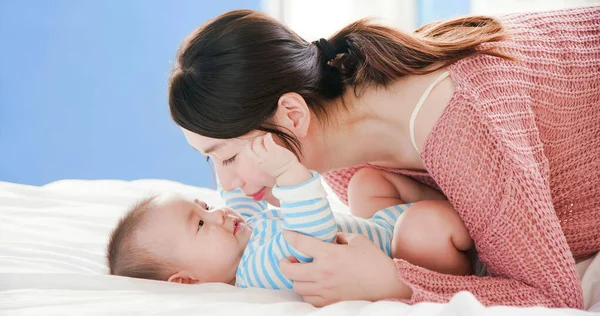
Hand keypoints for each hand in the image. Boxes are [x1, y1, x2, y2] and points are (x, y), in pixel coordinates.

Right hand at [243, 133, 299, 178]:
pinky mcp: (275, 150)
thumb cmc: (278, 168)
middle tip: (261, 140)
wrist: (289, 173)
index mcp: (257, 163)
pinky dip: (267, 135)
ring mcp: (267, 155)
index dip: (249, 145)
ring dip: (260, 137)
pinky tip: (270, 135)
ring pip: (257, 143)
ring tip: (266, 138)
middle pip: (250, 146)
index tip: (255, 143)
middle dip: (254, 141)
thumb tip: (258, 146)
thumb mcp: (264, 165)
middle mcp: (261, 160)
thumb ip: (259, 158)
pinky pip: (267, 140)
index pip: (246, 151)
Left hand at [279, 231, 411, 306]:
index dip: (290, 236)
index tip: (286, 234)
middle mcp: (322, 273)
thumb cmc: (375, 261)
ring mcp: (324, 290)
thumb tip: (332, 238)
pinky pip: (308, 299)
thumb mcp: (359, 240)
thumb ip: (341, 236)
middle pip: (289, 270)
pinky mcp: (329, 302)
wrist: (388, 286)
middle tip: (288, 259)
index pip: (300, 243)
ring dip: (297, 278)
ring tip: (302, 273)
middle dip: (284, 263)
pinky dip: (307, 292)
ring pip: (297, 286)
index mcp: (328, 254)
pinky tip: (313, 286)